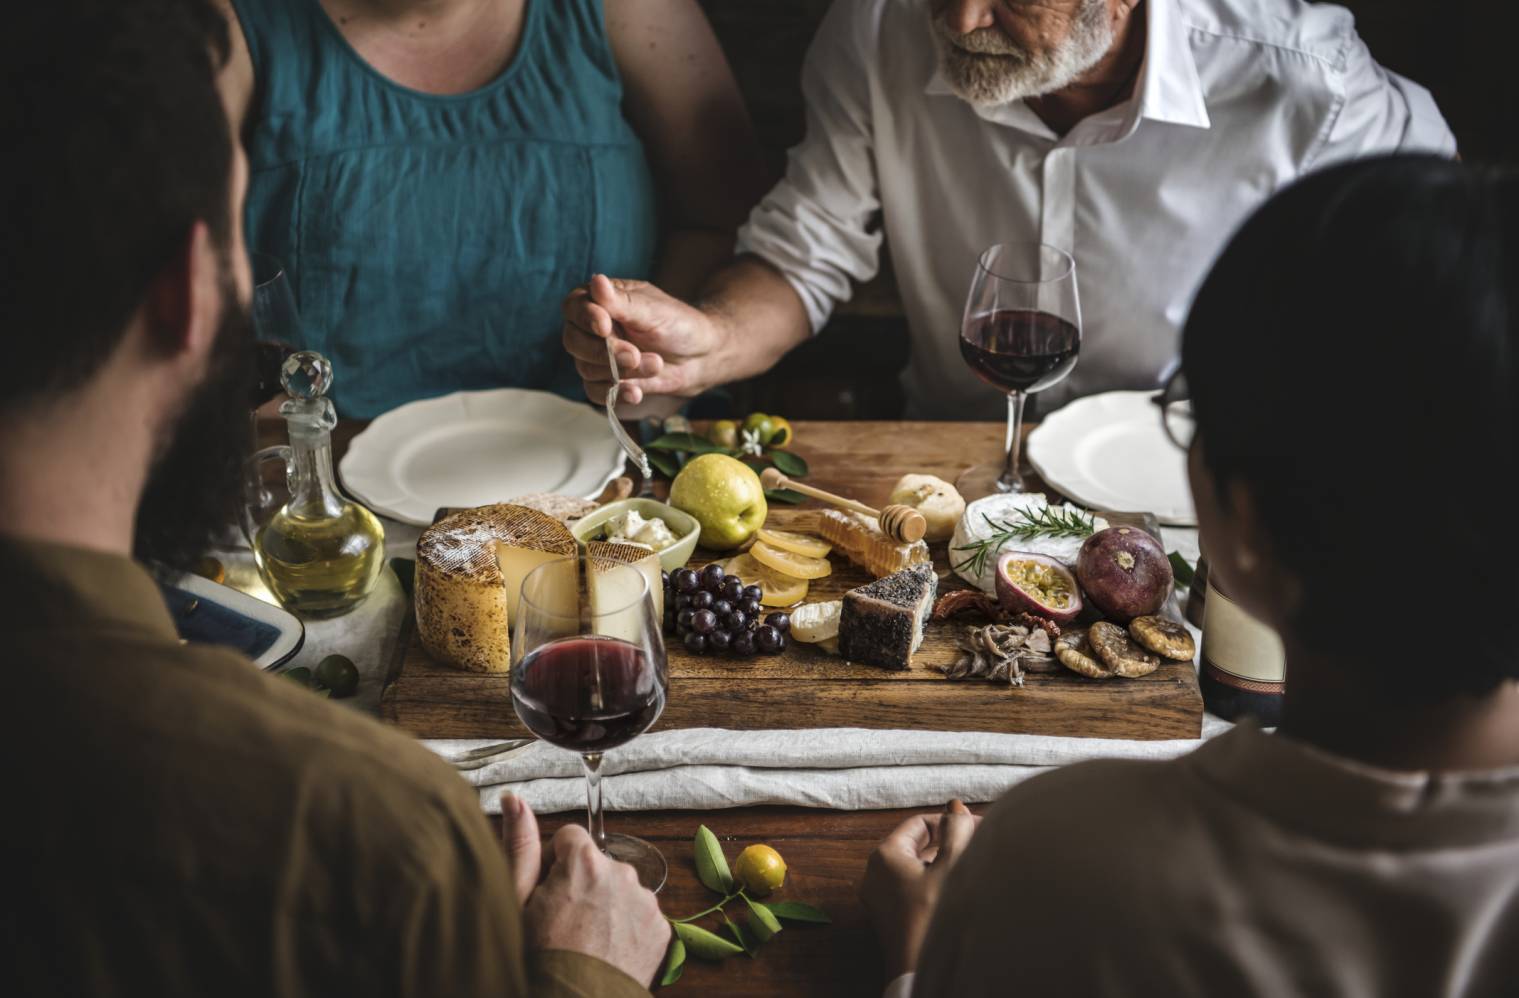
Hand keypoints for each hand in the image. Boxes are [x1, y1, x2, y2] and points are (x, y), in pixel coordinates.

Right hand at [517, 817, 669, 986]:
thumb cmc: (539, 957)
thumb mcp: (517, 900)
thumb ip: (520, 844)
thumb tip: (514, 797)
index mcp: (585, 861)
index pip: (571, 838)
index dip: (555, 864)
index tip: (548, 891)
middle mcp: (622, 873)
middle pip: (598, 864)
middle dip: (582, 885)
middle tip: (564, 923)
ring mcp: (646, 902)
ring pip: (621, 890)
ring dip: (606, 906)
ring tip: (585, 940)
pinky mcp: (662, 929)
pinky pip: (640, 916)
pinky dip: (626, 928)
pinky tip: (606, 951)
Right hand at [561, 273, 724, 406]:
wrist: (699, 356)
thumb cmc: (677, 323)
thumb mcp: (652, 310)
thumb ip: (622, 302)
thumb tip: (597, 281)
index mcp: (598, 301)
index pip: (574, 307)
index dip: (585, 317)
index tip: (605, 326)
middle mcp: (590, 329)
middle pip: (574, 342)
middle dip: (605, 352)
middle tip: (635, 355)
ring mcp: (596, 356)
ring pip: (587, 369)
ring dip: (622, 372)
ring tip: (656, 364)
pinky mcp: (606, 381)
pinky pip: (596, 393)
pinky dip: (617, 394)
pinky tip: (636, 392)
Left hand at [860, 800, 980, 980]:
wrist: (918, 970)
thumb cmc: (934, 918)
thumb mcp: (952, 867)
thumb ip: (956, 830)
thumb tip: (955, 807)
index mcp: (884, 855)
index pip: (920, 824)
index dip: (950, 822)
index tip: (977, 828)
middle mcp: (874, 873)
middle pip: (916, 845)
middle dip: (948, 843)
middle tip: (978, 848)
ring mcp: (879, 897)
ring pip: (915, 868)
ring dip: (943, 864)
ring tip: (971, 869)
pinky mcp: (889, 917)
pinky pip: (911, 888)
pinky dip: (933, 883)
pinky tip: (955, 891)